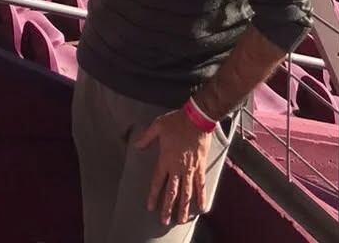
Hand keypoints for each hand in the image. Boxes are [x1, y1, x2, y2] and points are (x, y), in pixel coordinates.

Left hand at [134, 109, 212, 225]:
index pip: (158, 181)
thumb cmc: (177, 121)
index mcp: (165, 159)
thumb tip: (136, 144)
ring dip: (183, 207)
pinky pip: (201, 184)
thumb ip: (146, 137)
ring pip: (187, 192)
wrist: (197, 118)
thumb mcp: (158, 125)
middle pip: (172, 192)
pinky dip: (201, 196)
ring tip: (181, 220)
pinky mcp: (200, 166)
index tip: (151, 207)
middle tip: (165, 221)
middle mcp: (178, 167)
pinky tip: (202, 208)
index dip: (154, 195)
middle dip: (168, 207)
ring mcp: (190, 169)